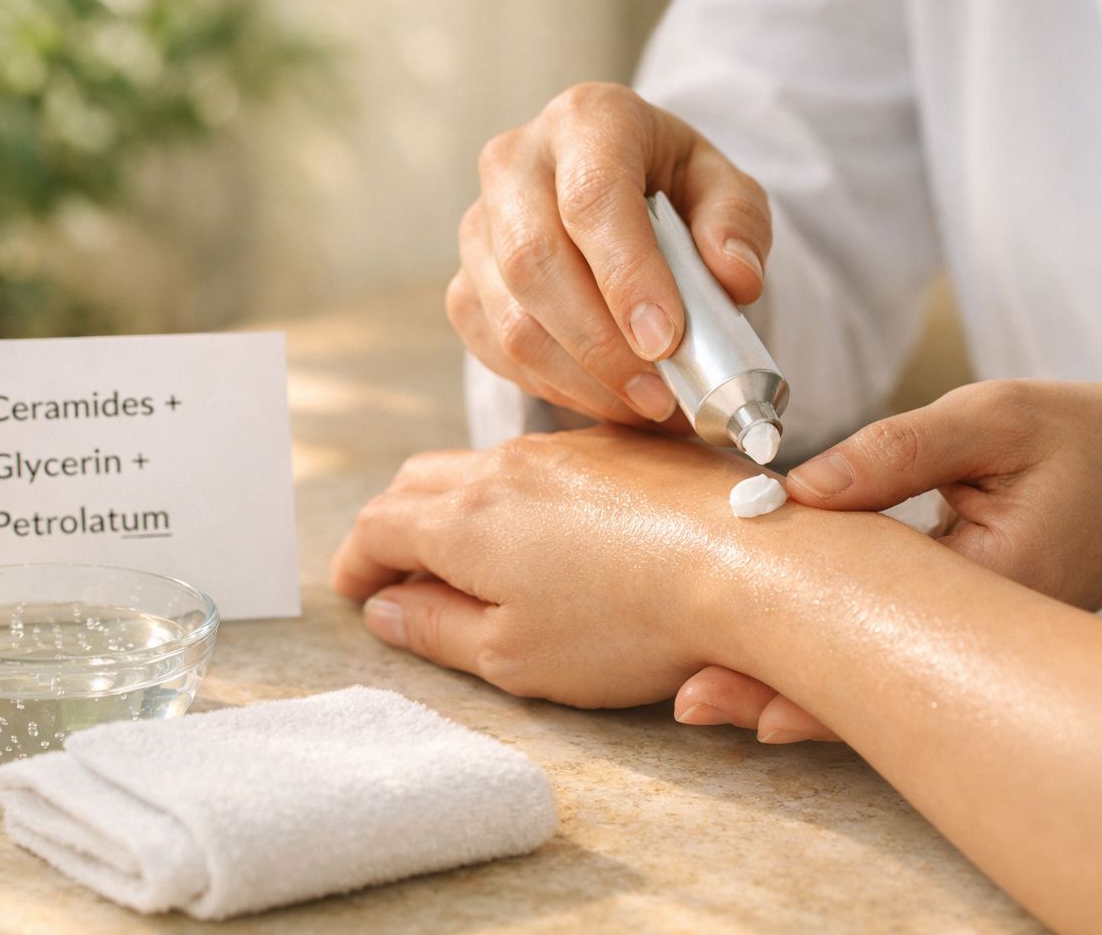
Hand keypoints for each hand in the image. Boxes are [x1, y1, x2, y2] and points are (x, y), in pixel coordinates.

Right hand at [330, 426, 804, 708]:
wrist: (747, 563)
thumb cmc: (628, 623)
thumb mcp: (513, 653)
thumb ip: (436, 629)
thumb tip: (385, 608)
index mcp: (465, 518)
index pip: (379, 526)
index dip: (356, 561)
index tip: (354, 589)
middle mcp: (508, 465)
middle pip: (420, 481)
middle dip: (396, 524)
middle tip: (398, 569)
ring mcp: (570, 448)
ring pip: (485, 464)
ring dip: (461, 504)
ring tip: (476, 553)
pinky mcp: (625, 447)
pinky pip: (549, 461)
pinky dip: (523, 492)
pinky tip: (554, 530)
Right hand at [448, 82, 771, 425]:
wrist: (615, 199)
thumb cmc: (673, 190)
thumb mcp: (723, 189)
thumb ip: (737, 225)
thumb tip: (735, 279)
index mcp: (587, 121)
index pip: (592, 199)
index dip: (627, 276)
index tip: (666, 341)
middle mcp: (514, 163)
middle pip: (535, 263)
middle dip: (601, 345)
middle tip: (662, 396)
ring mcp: (477, 228)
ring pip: (512, 321)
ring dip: (583, 381)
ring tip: (649, 409)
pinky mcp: (464, 286)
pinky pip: (497, 352)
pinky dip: (557, 388)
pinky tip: (608, 399)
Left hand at [676, 379, 1101, 741]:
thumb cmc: (1086, 444)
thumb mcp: (999, 419)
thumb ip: (901, 448)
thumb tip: (799, 486)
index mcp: (1001, 583)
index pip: (886, 624)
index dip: (800, 636)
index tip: (722, 642)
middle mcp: (986, 639)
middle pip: (871, 679)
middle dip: (778, 690)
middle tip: (690, 702)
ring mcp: (975, 650)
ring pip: (875, 682)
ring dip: (792, 688)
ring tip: (702, 702)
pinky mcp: (961, 640)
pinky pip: (890, 661)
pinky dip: (828, 665)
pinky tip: (765, 668)